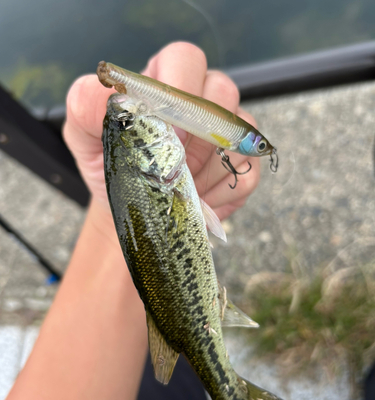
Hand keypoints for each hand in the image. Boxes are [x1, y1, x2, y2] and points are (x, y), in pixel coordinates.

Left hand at [63, 42, 259, 221]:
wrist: (134, 207)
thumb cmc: (113, 166)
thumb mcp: (85, 136)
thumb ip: (86, 107)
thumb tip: (109, 93)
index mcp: (165, 82)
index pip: (185, 59)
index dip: (179, 86)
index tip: (163, 122)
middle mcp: (201, 102)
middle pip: (222, 90)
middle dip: (199, 128)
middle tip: (174, 158)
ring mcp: (225, 135)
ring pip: (239, 132)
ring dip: (208, 165)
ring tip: (179, 186)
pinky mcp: (239, 166)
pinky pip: (247, 172)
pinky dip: (220, 192)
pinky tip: (197, 200)